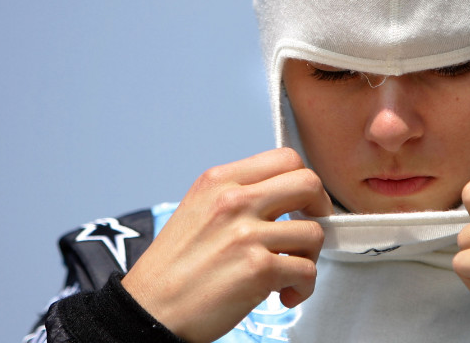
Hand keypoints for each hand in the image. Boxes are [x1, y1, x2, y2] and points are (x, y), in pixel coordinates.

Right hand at [121, 148, 331, 342]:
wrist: (149, 311)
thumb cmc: (173, 268)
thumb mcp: (198, 209)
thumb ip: (238, 194)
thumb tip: (284, 197)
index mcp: (219, 180)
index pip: (285, 158)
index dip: (304, 182)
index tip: (304, 203)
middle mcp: (233, 200)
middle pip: (308, 182)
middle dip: (320, 209)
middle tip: (308, 232)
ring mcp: (246, 234)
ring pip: (314, 232)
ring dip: (310, 257)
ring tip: (289, 271)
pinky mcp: (257, 269)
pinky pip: (307, 272)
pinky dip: (303, 288)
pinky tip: (285, 295)